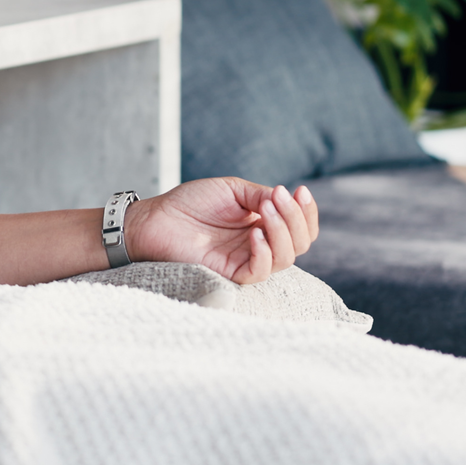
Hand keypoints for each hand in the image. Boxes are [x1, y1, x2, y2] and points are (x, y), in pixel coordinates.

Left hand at [122, 178, 317, 283]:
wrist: (158, 217)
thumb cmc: (191, 202)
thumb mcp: (233, 190)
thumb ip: (262, 196)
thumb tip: (286, 199)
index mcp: (264, 225)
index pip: (300, 227)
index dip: (307, 211)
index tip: (301, 190)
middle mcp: (260, 245)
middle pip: (300, 243)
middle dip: (296, 218)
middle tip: (279, 197)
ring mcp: (247, 260)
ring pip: (285, 258)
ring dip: (281, 230)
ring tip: (265, 208)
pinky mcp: (231, 274)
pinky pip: (260, 272)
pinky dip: (264, 253)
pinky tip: (255, 234)